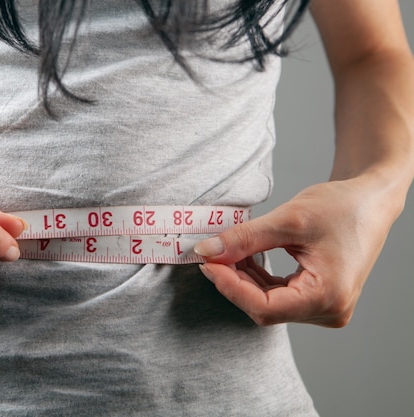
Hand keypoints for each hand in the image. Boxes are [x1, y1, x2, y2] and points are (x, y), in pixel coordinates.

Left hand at [194, 177, 399, 326]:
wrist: (371, 200)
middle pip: (264, 308)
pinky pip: (278, 295)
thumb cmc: (342, 207)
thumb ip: (245, 239)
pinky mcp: (318, 298)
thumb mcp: (288, 220)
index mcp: (328, 297)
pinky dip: (257, 278)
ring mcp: (325, 307)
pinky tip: (243, 257)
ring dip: (243, 279)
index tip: (207, 263)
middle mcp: (329, 310)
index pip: (264, 307)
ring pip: (268, 303)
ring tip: (225, 252)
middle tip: (211, 255)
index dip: (230, 287)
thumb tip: (207, 251)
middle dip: (233, 281)